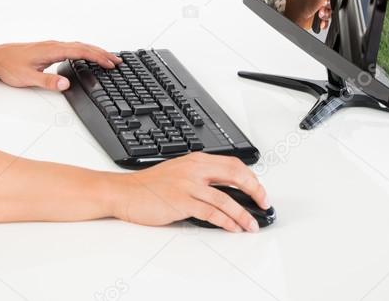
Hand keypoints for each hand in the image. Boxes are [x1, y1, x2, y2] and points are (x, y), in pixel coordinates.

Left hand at [0, 41, 121, 91]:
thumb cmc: (8, 66)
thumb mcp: (28, 78)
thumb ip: (48, 81)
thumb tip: (65, 84)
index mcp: (52, 49)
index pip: (81, 51)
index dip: (98, 57)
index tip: (111, 63)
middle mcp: (53, 45)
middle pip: (83, 46)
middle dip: (101, 53)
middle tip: (117, 61)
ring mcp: (50, 46)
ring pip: (78, 46)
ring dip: (93, 52)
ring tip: (107, 59)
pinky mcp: (47, 50)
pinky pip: (71, 48)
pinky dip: (83, 52)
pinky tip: (85, 57)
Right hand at [111, 153, 268, 231]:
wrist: (124, 192)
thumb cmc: (149, 186)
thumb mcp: (178, 173)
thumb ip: (201, 177)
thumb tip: (226, 191)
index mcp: (195, 160)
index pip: (233, 164)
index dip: (251, 178)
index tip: (259, 190)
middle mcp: (193, 169)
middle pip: (235, 176)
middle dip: (255, 191)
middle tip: (263, 204)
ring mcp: (187, 185)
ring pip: (226, 198)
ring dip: (243, 214)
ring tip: (251, 224)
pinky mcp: (181, 201)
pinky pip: (211, 212)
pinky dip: (226, 221)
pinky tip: (233, 227)